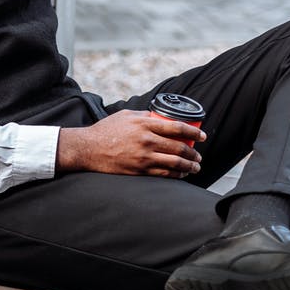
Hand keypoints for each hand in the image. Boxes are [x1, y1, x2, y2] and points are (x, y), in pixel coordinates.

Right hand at [56, 110, 204, 177]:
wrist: (88, 148)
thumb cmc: (106, 130)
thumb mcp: (125, 115)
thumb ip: (144, 115)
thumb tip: (161, 117)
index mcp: (144, 124)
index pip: (177, 127)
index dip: (194, 132)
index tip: (202, 136)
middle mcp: (146, 140)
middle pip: (179, 147)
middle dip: (194, 153)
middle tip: (199, 156)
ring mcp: (143, 157)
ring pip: (175, 163)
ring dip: (189, 166)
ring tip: (195, 167)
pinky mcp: (139, 170)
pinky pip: (164, 174)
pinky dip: (176, 175)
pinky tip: (181, 174)